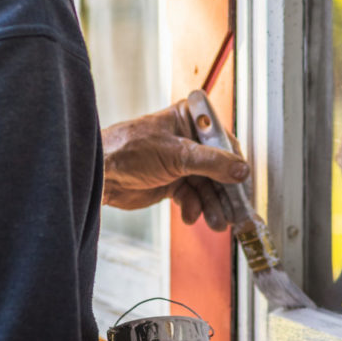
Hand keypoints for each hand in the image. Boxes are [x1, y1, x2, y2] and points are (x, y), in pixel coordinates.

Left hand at [101, 99, 249, 230]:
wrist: (99, 175)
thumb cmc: (128, 150)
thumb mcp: (176, 154)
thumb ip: (212, 162)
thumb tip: (241, 169)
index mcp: (188, 119)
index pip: (223, 140)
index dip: (234, 162)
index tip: (243, 182)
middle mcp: (187, 139)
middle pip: (218, 166)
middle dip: (224, 190)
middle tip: (235, 210)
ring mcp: (179, 162)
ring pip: (206, 185)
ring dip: (211, 204)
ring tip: (216, 221)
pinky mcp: (171, 182)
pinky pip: (192, 196)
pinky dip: (193, 207)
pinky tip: (189, 215)